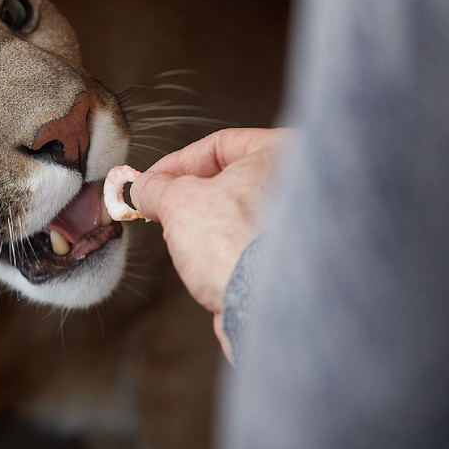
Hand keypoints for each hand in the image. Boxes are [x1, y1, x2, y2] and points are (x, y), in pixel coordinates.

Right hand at [132, 128, 285, 359]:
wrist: (262, 303)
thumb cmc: (236, 245)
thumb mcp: (177, 201)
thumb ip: (156, 187)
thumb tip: (145, 187)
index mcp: (283, 152)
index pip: (220, 144)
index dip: (177, 162)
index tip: (153, 179)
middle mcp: (303, 183)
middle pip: (231, 179)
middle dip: (191, 195)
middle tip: (162, 206)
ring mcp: (299, 224)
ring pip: (238, 213)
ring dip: (206, 224)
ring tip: (186, 240)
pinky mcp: (289, 259)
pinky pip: (247, 242)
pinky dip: (224, 248)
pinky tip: (207, 263)